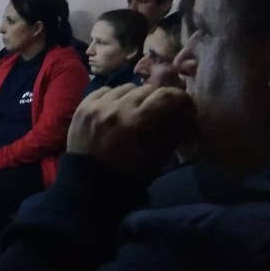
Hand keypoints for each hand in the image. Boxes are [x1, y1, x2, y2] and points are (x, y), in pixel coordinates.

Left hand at [67, 83, 197, 179]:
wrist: (91, 183)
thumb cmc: (131, 173)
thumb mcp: (161, 155)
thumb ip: (176, 129)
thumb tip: (186, 111)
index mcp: (140, 123)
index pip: (169, 95)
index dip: (181, 100)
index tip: (182, 108)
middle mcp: (118, 109)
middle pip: (149, 89)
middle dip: (158, 100)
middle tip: (158, 113)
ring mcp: (98, 106)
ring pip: (127, 87)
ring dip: (135, 98)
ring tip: (134, 112)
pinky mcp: (83, 106)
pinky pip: (106, 90)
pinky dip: (115, 98)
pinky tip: (116, 111)